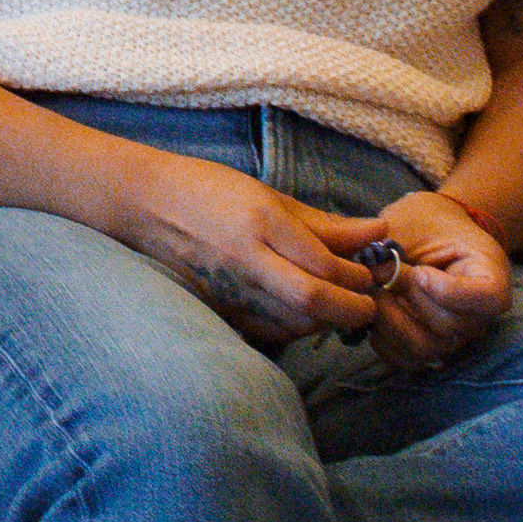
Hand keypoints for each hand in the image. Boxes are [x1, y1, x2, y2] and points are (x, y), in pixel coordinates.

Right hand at [116, 155, 400, 354]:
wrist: (144, 206)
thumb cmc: (209, 191)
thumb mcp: (269, 196)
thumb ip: (325, 222)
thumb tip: (378, 232)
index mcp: (261, 222)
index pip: (325, 264)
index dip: (358, 276)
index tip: (371, 273)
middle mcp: (245, 259)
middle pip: (312, 301)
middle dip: (352, 308)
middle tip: (368, 304)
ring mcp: (228, 288)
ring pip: (294, 323)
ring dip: (326, 321)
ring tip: (338, 306)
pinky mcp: (218, 308)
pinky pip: (268, 330)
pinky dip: (296, 328)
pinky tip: (303, 314)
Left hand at [366, 191, 515, 363]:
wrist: (427, 232)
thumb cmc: (425, 223)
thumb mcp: (414, 223)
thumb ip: (396, 248)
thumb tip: (372, 273)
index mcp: (491, 275)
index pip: (487, 299)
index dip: (449, 291)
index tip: (420, 271)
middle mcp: (479, 314)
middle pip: (449, 325)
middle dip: (408, 298)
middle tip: (383, 272)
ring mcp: (456, 335)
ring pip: (425, 347)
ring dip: (390, 319)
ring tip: (375, 291)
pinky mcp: (430, 346)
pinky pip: (406, 359)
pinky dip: (383, 340)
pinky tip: (375, 311)